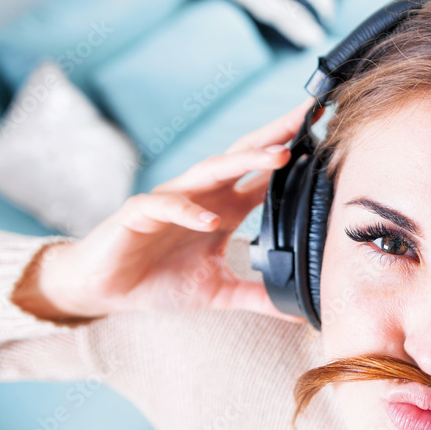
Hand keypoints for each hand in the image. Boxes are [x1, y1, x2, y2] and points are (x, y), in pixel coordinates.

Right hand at [25, 96, 321, 322]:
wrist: (105, 288)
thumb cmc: (159, 279)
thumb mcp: (219, 292)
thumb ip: (257, 296)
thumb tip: (297, 311)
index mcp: (224, 208)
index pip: (264, 177)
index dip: (293, 158)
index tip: (325, 140)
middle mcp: (202, 196)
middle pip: (243, 157)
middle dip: (276, 137)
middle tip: (307, 118)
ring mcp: (171, 201)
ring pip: (210, 171)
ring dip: (244, 161)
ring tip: (277, 157)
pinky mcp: (139, 214)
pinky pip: (165, 206)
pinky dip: (188, 210)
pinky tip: (210, 218)